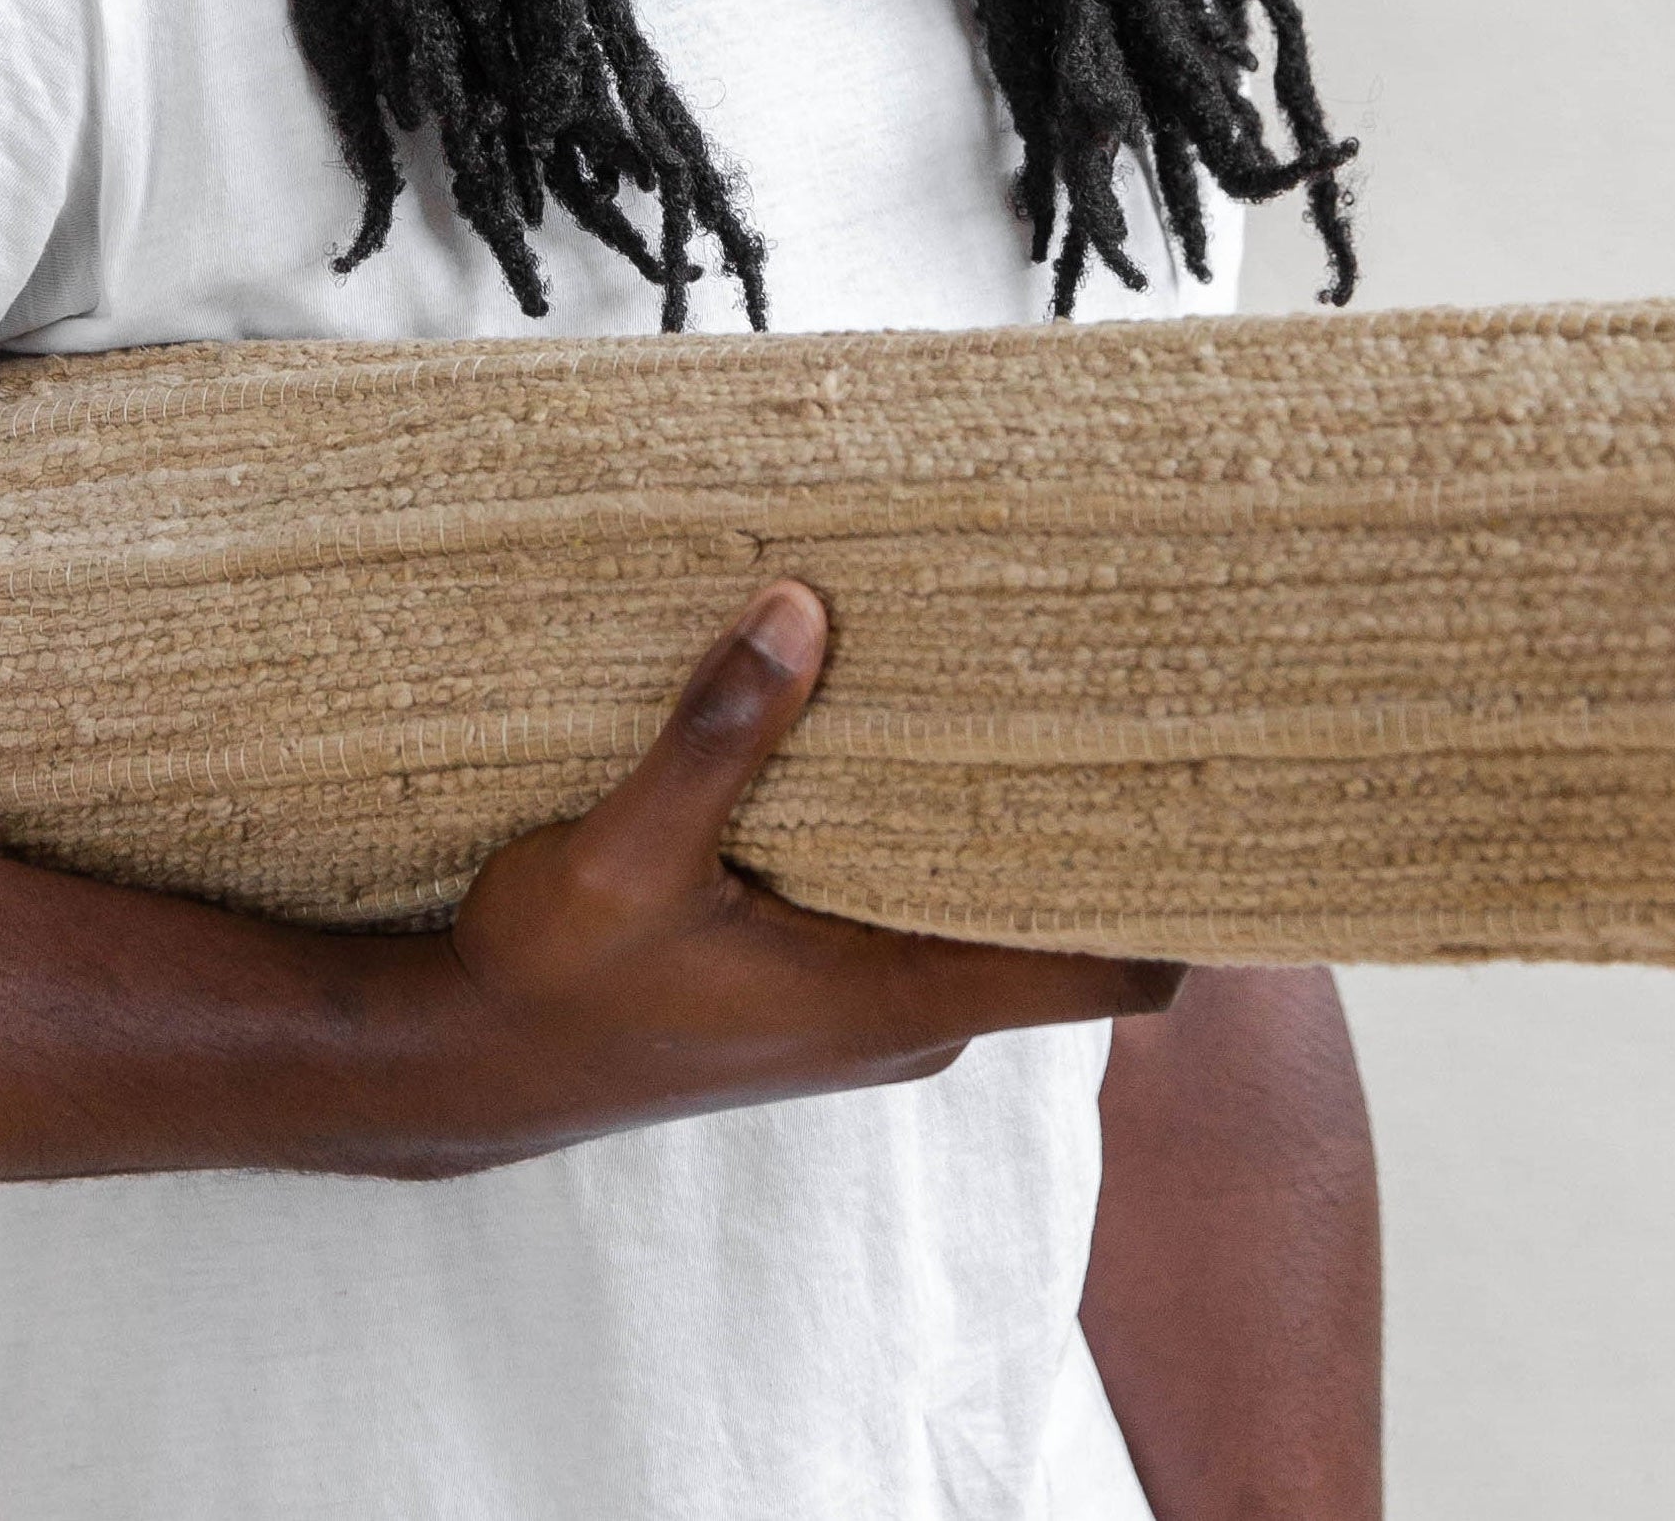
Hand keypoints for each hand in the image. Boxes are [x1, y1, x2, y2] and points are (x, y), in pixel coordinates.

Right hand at [432, 580, 1182, 1167]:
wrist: (467, 1064)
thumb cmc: (547, 983)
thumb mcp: (622, 855)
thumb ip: (716, 737)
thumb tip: (801, 609)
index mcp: (894, 999)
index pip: (1115, 974)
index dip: (1183, 892)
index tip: (1208, 777)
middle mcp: (907, 1011)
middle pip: (1066, 917)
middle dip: (1093, 810)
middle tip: (1124, 674)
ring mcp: (867, 1002)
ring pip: (989, 900)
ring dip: (1001, 811)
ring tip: (1023, 674)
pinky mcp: (821, 981)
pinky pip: (924, 898)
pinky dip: (934, 826)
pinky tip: (909, 726)